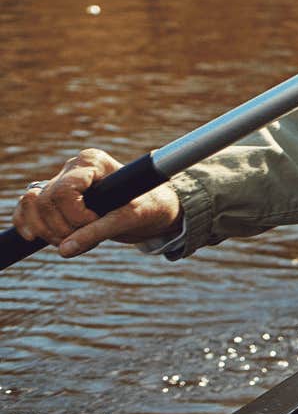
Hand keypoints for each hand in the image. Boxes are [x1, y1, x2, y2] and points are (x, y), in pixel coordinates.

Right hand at [12, 149, 180, 256]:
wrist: (154, 208)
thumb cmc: (149, 206)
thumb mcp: (129, 219)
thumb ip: (98, 232)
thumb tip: (64, 250)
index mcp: (93, 162)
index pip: (64, 191)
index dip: (75, 216)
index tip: (97, 223)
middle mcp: (73, 168)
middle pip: (45, 200)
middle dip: (62, 228)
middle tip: (87, 239)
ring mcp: (61, 181)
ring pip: (32, 204)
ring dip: (46, 230)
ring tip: (72, 242)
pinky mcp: (55, 197)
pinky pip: (27, 208)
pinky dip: (28, 224)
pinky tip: (34, 237)